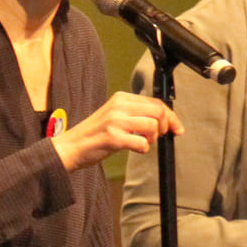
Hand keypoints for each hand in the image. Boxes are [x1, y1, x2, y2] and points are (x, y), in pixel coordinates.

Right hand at [51, 92, 182, 170]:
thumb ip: (136, 114)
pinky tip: (134, 149)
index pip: (155, 102)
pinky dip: (143, 148)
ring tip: (141, 142)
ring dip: (153, 138)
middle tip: (158, 137)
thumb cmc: (95, 135)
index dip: (171, 116)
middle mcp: (119, 106)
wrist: (70, 147)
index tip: (177, 128)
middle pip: (158, 111)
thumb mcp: (115, 116)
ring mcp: (115, 121)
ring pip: (152, 125)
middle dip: (165, 126)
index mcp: (121, 98)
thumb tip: (164, 120)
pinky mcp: (112, 137)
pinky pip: (141, 142)